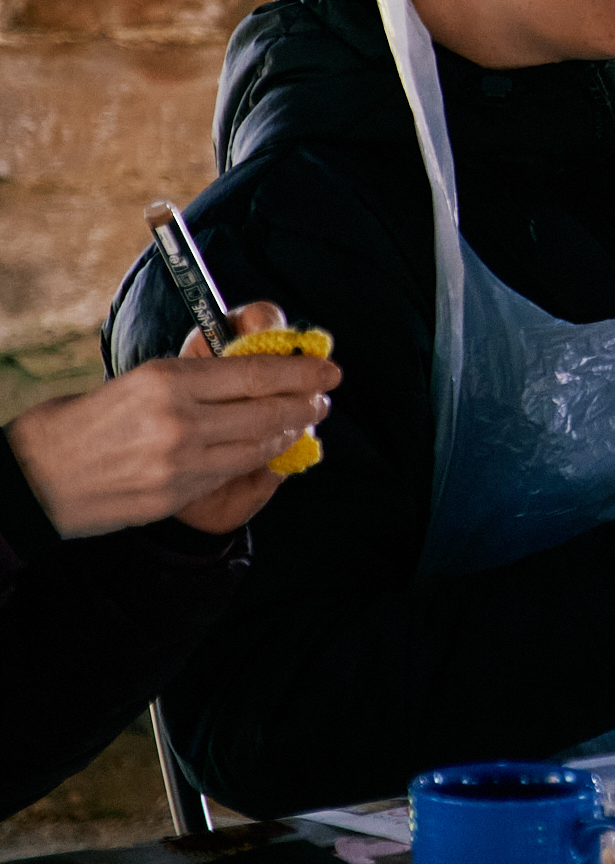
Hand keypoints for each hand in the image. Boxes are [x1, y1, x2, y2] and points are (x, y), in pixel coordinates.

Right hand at [4, 302, 336, 539]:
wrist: (36, 478)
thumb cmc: (84, 420)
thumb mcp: (138, 381)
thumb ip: (194, 377)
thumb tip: (250, 369)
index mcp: (167, 380)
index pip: (253, 372)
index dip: (300, 371)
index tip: (328, 368)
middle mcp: (178, 420)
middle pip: (266, 409)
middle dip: (305, 402)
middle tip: (324, 397)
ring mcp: (179, 462)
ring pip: (257, 444)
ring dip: (288, 431)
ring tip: (302, 419)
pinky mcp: (175, 495)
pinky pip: (232, 472)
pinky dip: (258, 457)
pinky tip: (268, 448)